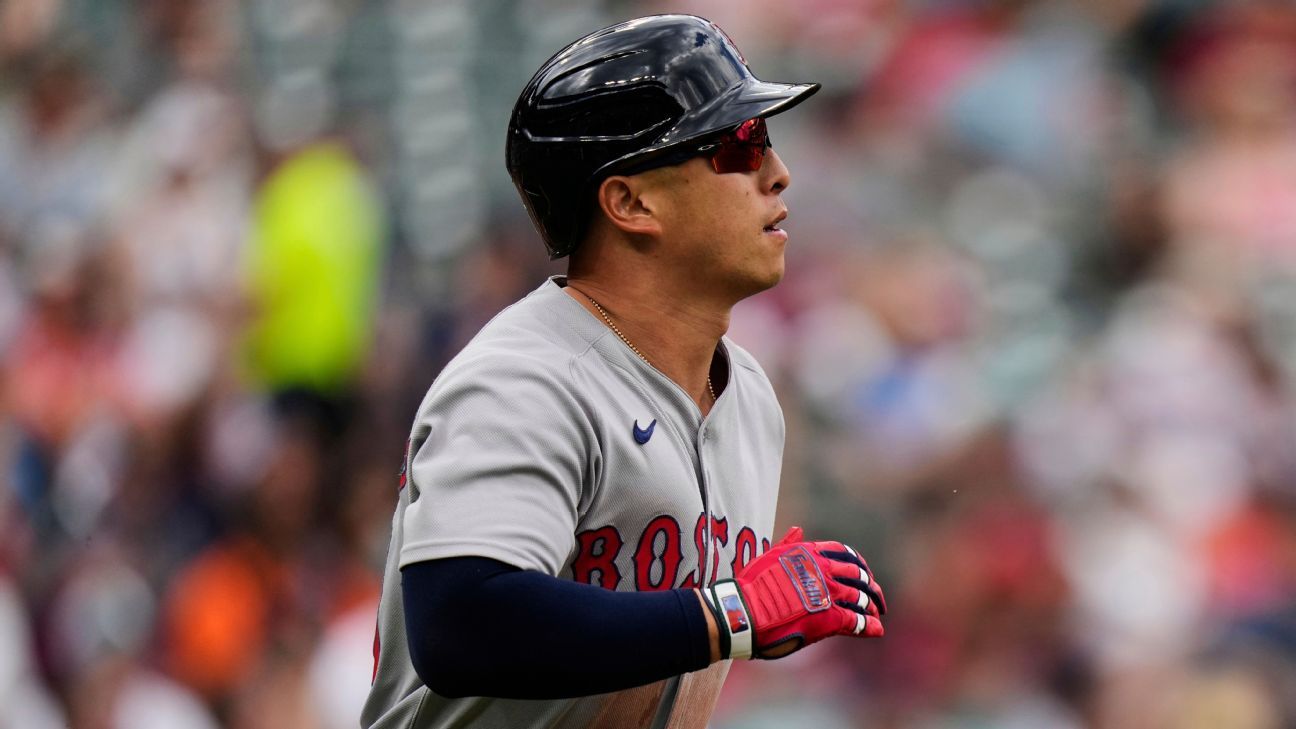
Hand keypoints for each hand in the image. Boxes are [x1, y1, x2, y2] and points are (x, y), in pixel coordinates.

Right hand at [702, 527, 885, 658]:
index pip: (845, 554)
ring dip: (872, 607)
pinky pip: (857, 621)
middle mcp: (823, 570)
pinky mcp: (829, 619)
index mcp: (810, 553)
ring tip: (877, 614)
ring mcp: (828, 594)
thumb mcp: (769, 556)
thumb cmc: (751, 586)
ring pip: (861, 599)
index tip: (863, 573)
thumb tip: (798, 528)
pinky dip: (869, 626)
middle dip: (871, 587)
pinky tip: (876, 630)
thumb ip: (788, 543)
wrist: (743, 612)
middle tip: (877, 597)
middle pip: (859, 577)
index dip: (859, 565)